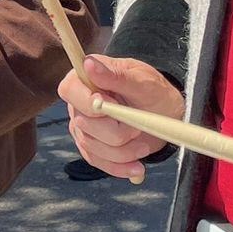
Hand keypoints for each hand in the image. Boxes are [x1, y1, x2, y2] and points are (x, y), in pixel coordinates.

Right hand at [60, 55, 183, 182]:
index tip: (113, 106)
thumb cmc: (153, 91)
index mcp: (85, 78)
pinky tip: (137, 167)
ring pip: (92, 146)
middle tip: (138, 126)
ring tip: (143, 145)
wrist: (164, 114)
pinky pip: (97, 161)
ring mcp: (82, 126)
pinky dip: (119, 167)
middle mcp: (78, 103)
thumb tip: (89, 64)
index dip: (88, 102)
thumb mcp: (142, 81)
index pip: (69, 90)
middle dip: (115, 131)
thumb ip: (116, 76)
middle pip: (83, 124)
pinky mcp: (91, 146)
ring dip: (122, 151)